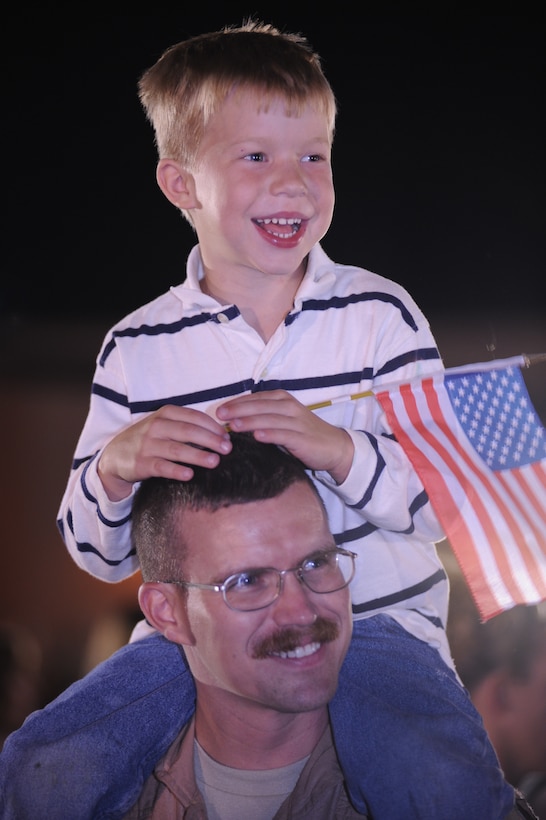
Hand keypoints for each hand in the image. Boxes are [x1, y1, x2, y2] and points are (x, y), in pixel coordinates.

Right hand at [98, 405, 231, 499]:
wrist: (116, 455)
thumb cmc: (149, 439)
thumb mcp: (166, 426)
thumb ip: (188, 426)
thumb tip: (222, 435)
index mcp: (166, 413)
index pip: (194, 417)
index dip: (213, 427)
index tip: (228, 436)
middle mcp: (156, 426)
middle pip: (188, 431)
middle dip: (211, 440)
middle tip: (227, 449)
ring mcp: (148, 445)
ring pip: (177, 449)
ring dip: (198, 455)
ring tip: (215, 461)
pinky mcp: (141, 463)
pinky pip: (161, 466)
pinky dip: (176, 470)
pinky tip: (190, 474)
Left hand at [216, 390, 353, 484]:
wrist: (333, 446)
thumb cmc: (302, 433)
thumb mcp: (282, 419)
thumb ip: (262, 417)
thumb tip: (233, 421)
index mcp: (282, 399)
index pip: (255, 398)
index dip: (236, 403)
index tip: (219, 410)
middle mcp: (289, 407)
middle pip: (259, 406)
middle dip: (238, 410)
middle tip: (220, 416)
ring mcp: (296, 422)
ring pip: (269, 419)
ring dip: (250, 421)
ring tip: (233, 425)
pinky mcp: (302, 437)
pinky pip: (283, 434)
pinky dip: (270, 434)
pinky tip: (257, 436)